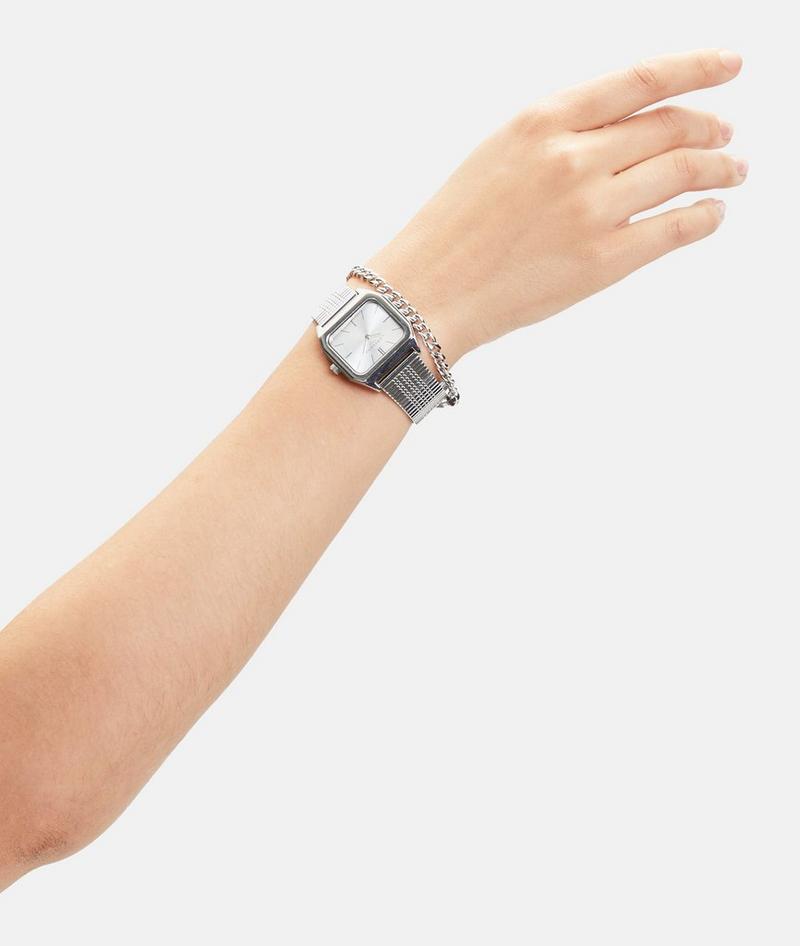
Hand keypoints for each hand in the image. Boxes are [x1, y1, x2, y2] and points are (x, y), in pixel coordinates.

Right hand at [366, 49, 744, 361]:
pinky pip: (676, 229)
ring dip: (719, 169)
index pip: (642, 79)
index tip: (729, 66)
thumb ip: (560, 135)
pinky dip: (705, 216)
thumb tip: (629, 130)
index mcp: (543, 120)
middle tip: (727, 136)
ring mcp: (591, 210)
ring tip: (733, 172)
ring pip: (682, 172)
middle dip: (711, 128)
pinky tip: (712, 213)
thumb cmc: (455, 227)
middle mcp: (573, 158)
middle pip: (671, 126)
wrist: (428, 292)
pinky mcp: (602, 262)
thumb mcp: (499, 153)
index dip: (697, 68)